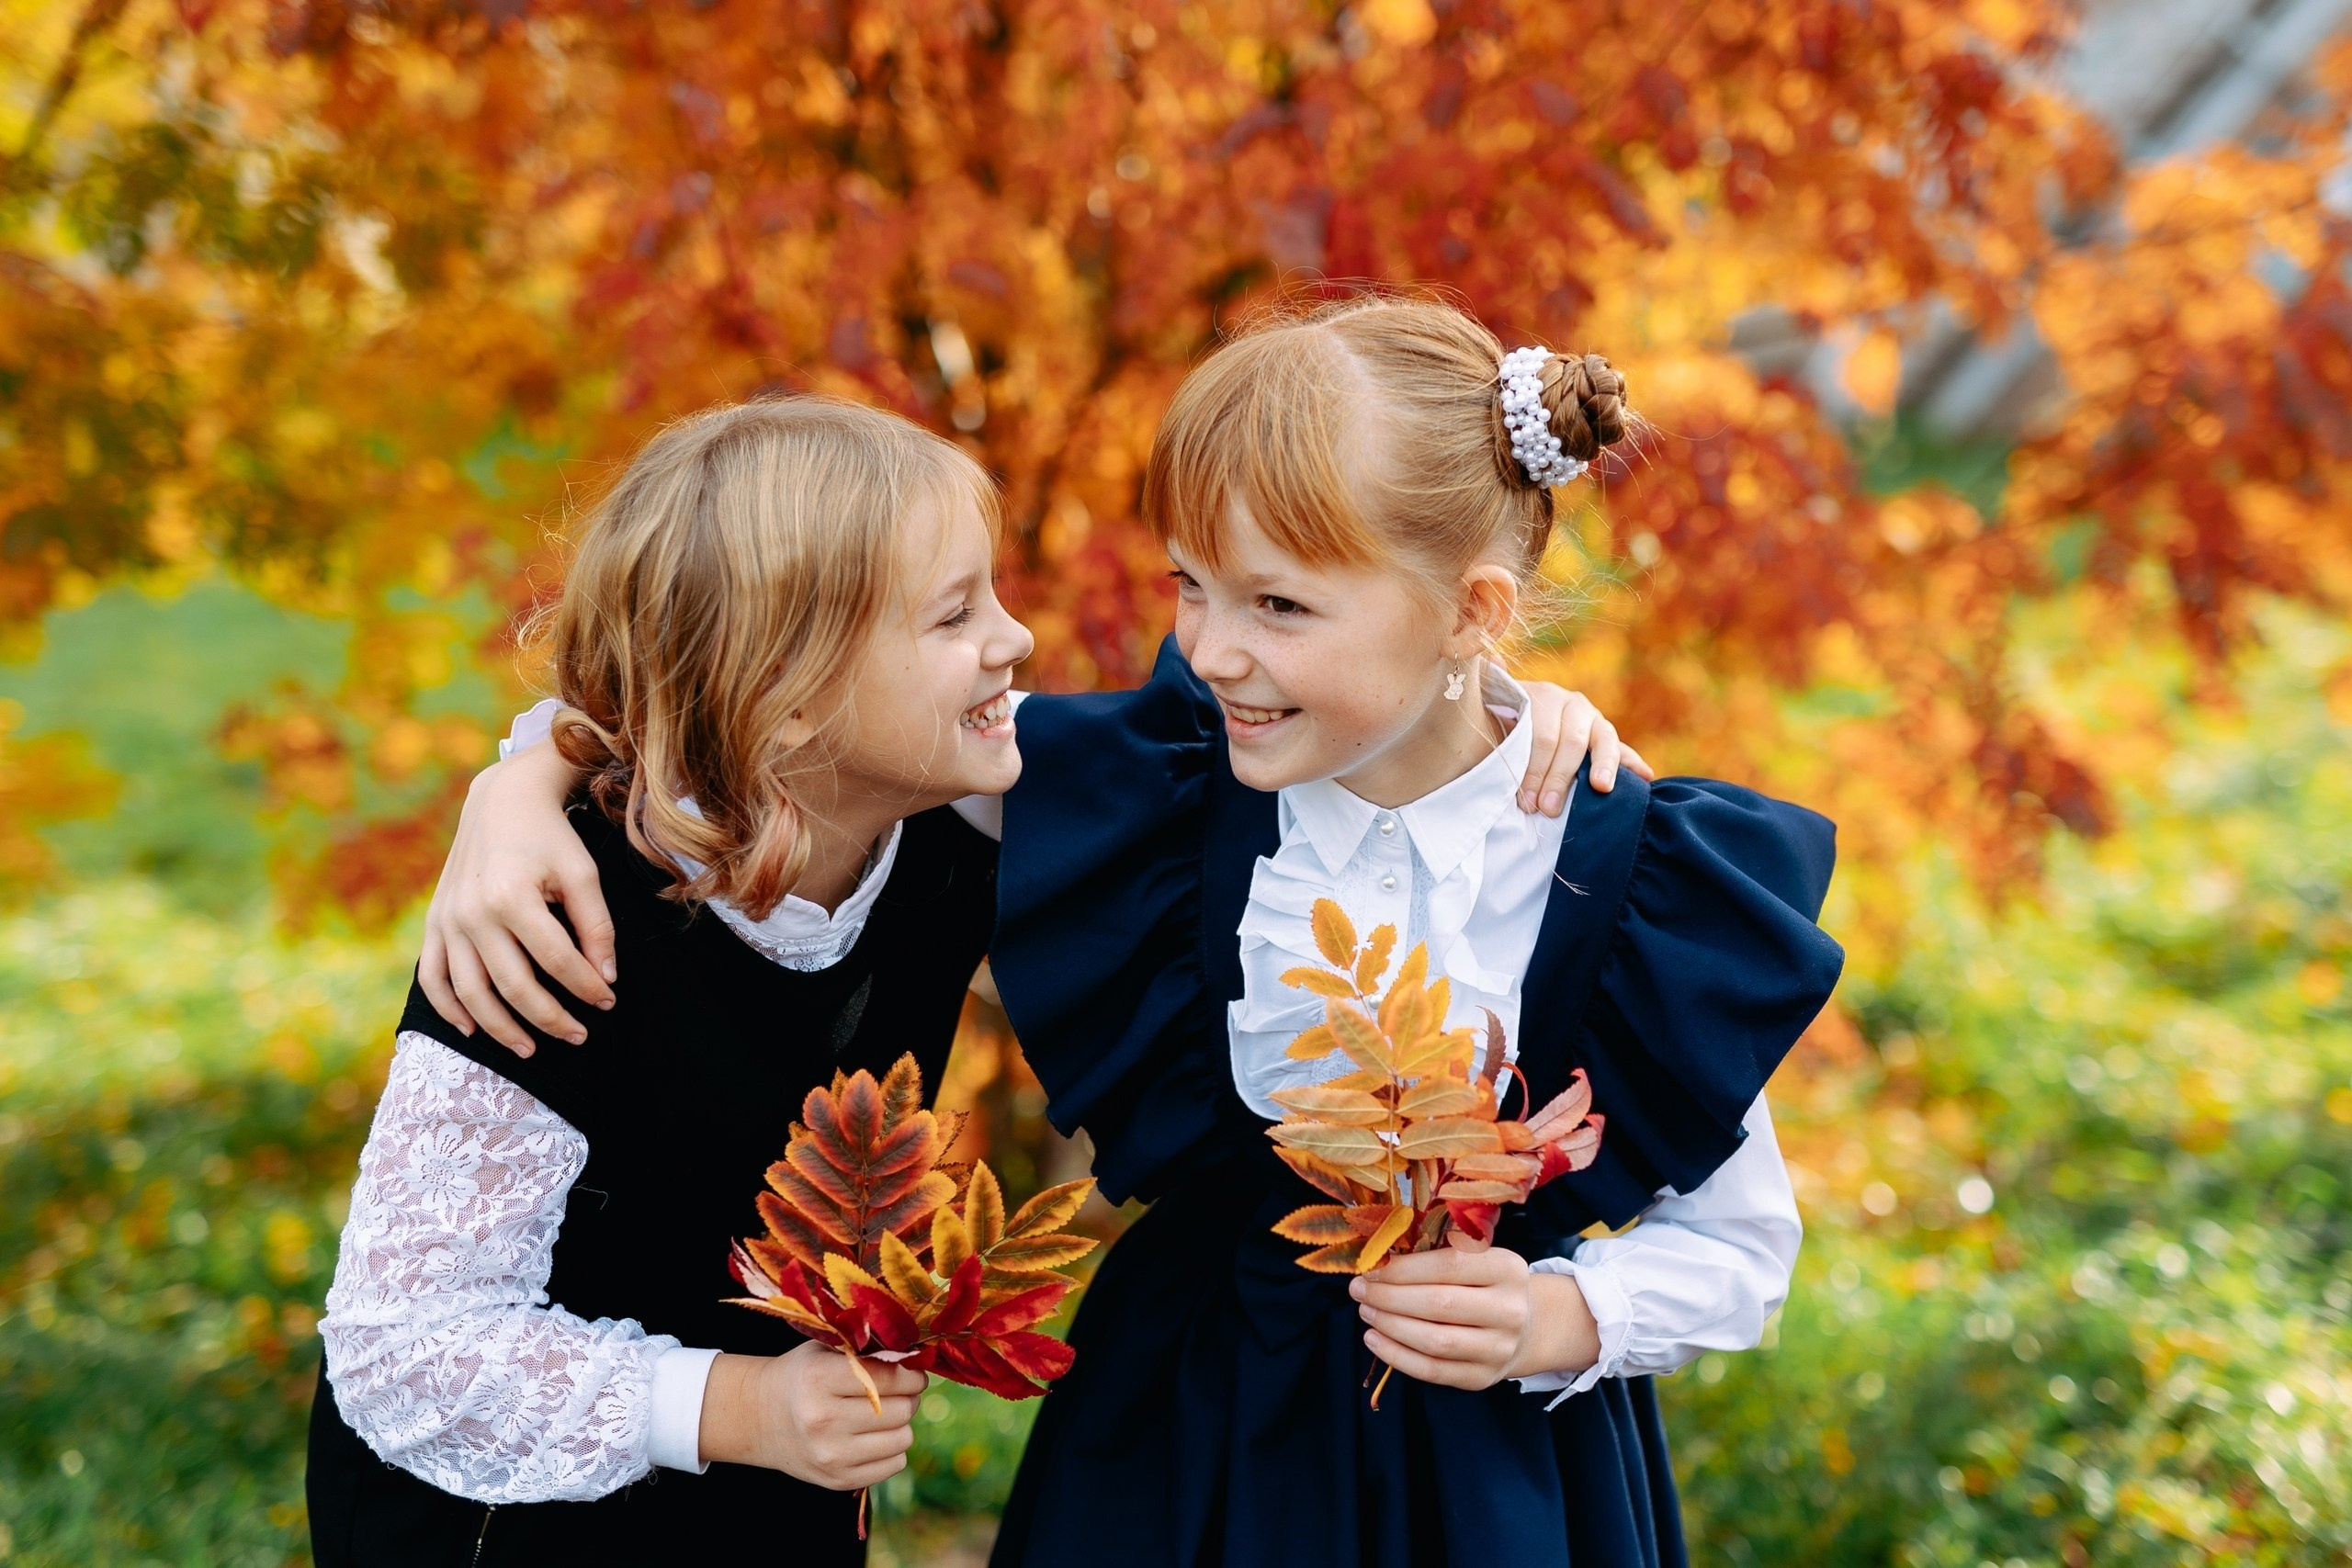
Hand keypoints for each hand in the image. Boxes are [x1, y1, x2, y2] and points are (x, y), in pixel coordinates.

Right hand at [418, 740, 611, 1055]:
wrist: (501, 802)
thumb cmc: (550, 837)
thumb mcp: (583, 873)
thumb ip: (597, 928)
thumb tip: (606, 981)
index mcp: (512, 896)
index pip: (556, 961)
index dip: (585, 988)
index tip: (608, 1002)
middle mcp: (473, 912)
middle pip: (513, 985)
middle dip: (550, 1018)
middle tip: (578, 1037)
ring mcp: (448, 920)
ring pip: (471, 992)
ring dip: (500, 1027)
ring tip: (531, 1049)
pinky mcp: (434, 922)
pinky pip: (433, 976)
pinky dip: (448, 1008)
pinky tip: (473, 1029)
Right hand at [699, 1344, 924, 1489]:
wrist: (760, 1418)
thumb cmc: (801, 1376)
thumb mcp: (824, 1350)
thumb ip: (866, 1351)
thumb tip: (917, 1357)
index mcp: (819, 1379)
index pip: (890, 1376)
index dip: (911, 1373)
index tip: (913, 1371)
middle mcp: (823, 1420)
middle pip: (901, 1409)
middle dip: (909, 1397)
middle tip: (898, 1391)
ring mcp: (830, 1455)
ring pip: (903, 1438)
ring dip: (901, 1424)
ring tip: (884, 1413)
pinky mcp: (838, 1480)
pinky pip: (895, 1465)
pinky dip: (892, 1449)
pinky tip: (872, 1436)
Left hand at [1347, 1239, 1598, 1391]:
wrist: (1526, 1326)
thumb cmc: (1485, 1284)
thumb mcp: (1476, 1258)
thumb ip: (1436, 1254)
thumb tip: (1379, 1257)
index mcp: (1507, 1269)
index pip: (1449, 1265)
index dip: (1405, 1268)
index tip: (1372, 1268)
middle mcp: (1509, 1310)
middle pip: (1439, 1304)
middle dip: (1389, 1297)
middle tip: (1359, 1290)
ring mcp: (1498, 1348)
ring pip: (1435, 1341)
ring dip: (1390, 1325)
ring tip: (1365, 1311)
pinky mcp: (1482, 1377)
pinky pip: (1432, 1371)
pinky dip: (1396, 1356)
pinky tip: (1374, 1338)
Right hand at [1514, 683, 1652, 815]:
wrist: (1516, 707)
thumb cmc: (1556, 738)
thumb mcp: (1584, 750)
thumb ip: (1610, 759)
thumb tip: (1647, 776)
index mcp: (1597, 723)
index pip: (1607, 742)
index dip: (1606, 764)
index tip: (1602, 787)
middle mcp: (1577, 706)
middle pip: (1573, 743)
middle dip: (1560, 779)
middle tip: (1549, 809)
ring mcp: (1549, 696)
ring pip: (1545, 738)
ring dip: (1535, 773)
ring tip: (1528, 802)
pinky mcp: (1523, 694)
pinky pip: (1521, 726)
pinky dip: (1515, 753)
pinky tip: (1509, 771)